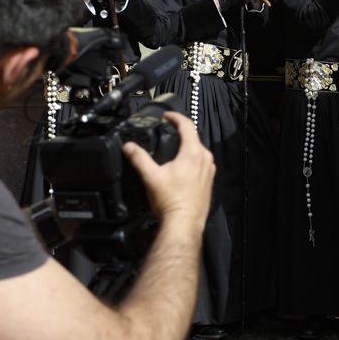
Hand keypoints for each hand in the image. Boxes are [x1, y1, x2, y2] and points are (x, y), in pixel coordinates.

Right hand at [123, 112, 214, 229]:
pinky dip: (192, 159)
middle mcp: (205, 158)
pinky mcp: (209, 181)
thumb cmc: (170, 200)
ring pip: (198, 150)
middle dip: (180, 132)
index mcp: (193, 152)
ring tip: (172, 147)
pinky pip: (201, 163)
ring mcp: (209, 170)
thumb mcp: (151, 176)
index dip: (175, 117)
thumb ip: (139, 158)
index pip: (187, 125)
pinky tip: (181, 167)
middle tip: (167, 130)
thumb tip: (129, 146)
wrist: (184, 223)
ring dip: (187, 146)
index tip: (166, 116)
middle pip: (194, 137)